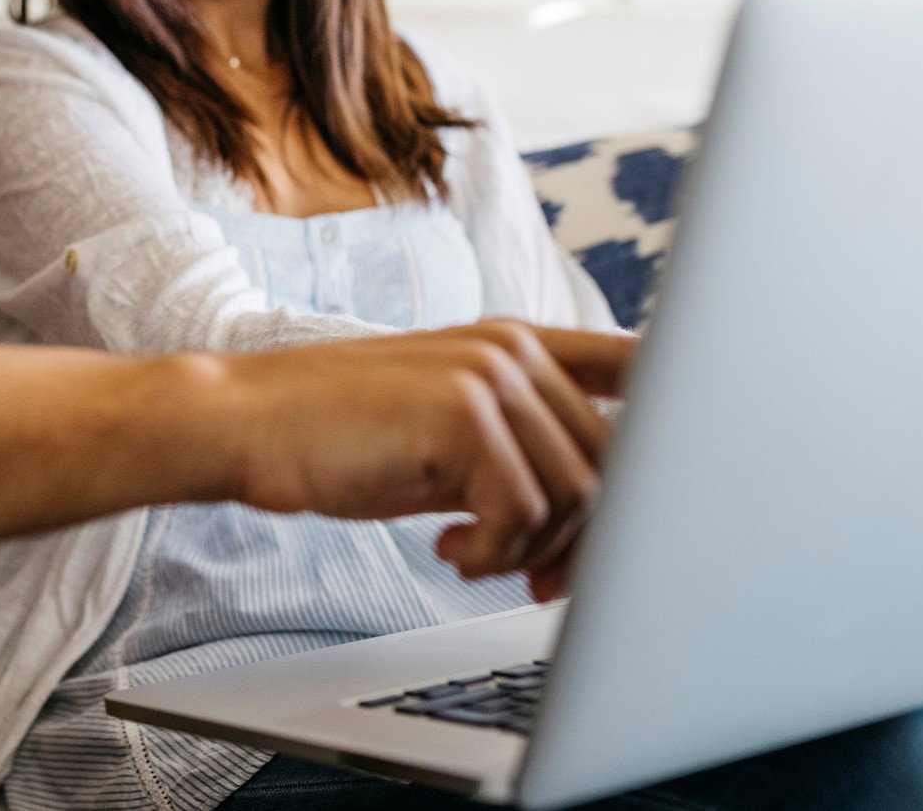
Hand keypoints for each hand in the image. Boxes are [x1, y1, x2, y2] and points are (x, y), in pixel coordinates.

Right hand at [217, 321, 633, 579]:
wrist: (246, 424)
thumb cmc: (336, 437)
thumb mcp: (441, 432)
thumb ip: (514, 447)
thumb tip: (592, 520)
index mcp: (513, 343)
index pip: (631, 362)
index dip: (676, 412)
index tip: (674, 482)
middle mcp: (511, 350)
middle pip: (613, 461)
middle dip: (583, 538)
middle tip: (533, 578)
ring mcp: (489, 376)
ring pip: (576, 494)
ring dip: (530, 550)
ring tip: (474, 558)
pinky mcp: (461, 416)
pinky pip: (523, 512)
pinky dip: (491, 554)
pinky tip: (447, 551)